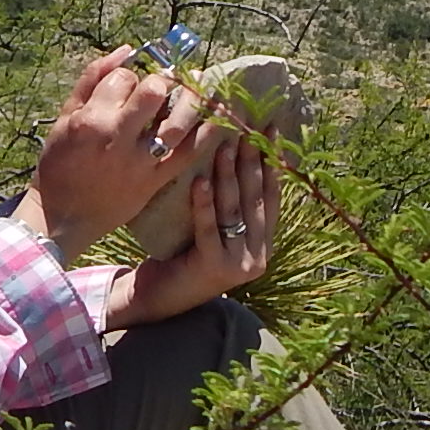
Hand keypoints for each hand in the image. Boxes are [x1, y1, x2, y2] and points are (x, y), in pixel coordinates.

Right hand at [20, 45, 204, 257]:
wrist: (64, 217)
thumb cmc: (60, 164)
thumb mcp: (65, 118)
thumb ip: (92, 80)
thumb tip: (126, 50)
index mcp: (91, 120)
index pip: (124, 79)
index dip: (130, 75)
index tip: (130, 84)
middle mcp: (118, 139)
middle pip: (153, 92)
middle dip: (165, 79)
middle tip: (169, 79)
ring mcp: (140, 162)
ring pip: (178, 122)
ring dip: (194, 98)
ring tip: (202, 82)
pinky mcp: (156, 181)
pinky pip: (189, 153)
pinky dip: (208, 132)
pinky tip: (219, 114)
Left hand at [102, 134, 276, 328]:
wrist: (157, 300)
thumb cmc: (181, 257)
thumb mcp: (211, 229)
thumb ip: (225, 205)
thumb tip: (228, 150)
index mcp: (262, 244)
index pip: (271, 196)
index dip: (271, 162)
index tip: (269, 131)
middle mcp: (258, 255)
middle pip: (255, 199)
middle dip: (252, 161)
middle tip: (246, 130)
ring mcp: (240, 264)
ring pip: (235, 211)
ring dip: (230, 175)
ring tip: (224, 146)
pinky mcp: (215, 268)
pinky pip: (210, 229)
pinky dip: (205, 204)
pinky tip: (201, 181)